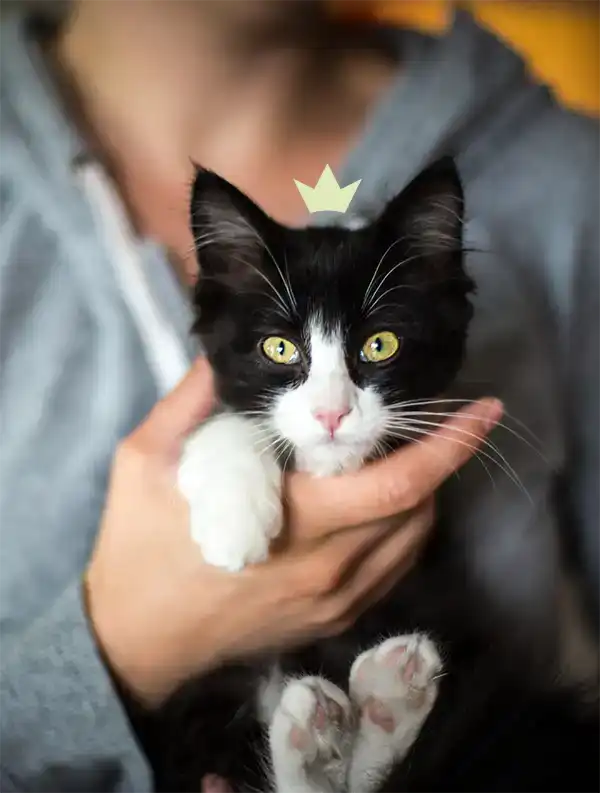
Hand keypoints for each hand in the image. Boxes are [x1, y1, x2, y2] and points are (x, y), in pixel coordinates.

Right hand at [85, 358, 501, 706]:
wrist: (137, 640)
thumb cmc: (141, 547)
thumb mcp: (146, 461)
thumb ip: (191, 399)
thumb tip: (224, 352)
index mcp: (295, 523)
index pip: (397, 483)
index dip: (447, 444)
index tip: (483, 409)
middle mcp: (330, 569)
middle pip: (418, 507)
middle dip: (441, 458)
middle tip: (432, 418)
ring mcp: (336, 601)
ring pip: (412, 538)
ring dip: (422, 491)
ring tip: (402, 453)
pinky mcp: (333, 620)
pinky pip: (392, 569)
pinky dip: (403, 527)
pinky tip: (382, 503)